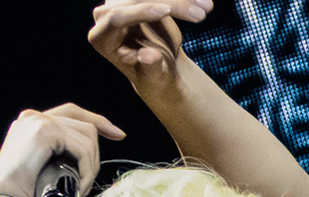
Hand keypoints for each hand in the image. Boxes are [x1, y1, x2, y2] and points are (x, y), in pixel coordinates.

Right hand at [0, 105, 124, 196]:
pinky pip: (83, 149)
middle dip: (94, 156)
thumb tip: (89, 153)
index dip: (98, 120)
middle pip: (85, 125)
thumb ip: (60, 152)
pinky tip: (78, 187)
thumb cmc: (24, 192)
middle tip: (86, 182)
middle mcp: (34, 117)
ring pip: (88, 138)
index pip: (72, 112)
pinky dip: (86, 171)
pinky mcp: (44, 131)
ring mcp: (38, 121)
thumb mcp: (46, 165)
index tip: (118, 134)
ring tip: (79, 187)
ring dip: (91, 167)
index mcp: (33, 123)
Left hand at [89, 2, 211, 85]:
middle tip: (200, 15)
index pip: (117, 18)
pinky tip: (203, 2)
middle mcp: (106, 15)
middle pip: (137, 0)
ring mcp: (121, 3)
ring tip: (207, 7)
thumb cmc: (155, 77)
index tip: (166, 11)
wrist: (162, 67)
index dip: (141, 12)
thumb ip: (149, 67)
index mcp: (102, 38)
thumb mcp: (153, 77)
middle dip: (170, 4)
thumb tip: (148, 56)